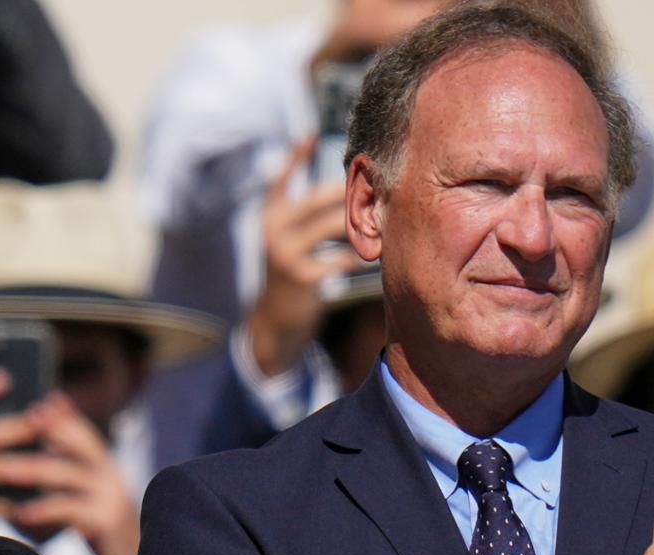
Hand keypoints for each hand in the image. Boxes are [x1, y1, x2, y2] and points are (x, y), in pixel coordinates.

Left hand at [0, 394, 138, 554]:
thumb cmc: (101, 526)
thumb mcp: (88, 495)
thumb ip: (70, 472)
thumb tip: (40, 451)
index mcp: (106, 467)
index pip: (86, 434)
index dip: (65, 418)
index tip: (40, 404)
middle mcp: (112, 476)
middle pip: (81, 445)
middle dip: (52, 431)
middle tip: (25, 420)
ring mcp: (111, 497)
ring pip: (69, 475)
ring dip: (33, 469)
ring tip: (4, 470)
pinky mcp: (105, 521)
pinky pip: (70, 510)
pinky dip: (43, 511)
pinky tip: (21, 515)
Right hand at [249, 139, 358, 376]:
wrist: (275, 321)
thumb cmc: (292, 274)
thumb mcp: (289, 242)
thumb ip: (307, 219)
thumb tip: (347, 191)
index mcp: (270, 217)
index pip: (281, 180)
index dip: (295, 158)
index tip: (310, 135)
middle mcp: (273, 230)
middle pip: (317, 199)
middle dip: (348, 190)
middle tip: (379, 180)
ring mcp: (285, 253)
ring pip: (331, 226)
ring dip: (360, 223)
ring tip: (382, 217)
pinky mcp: (302, 276)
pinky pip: (340, 258)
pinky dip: (359, 255)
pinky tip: (372, 256)